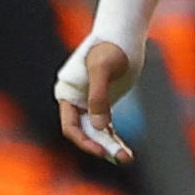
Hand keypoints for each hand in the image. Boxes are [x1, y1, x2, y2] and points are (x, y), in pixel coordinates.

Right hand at [56, 39, 136, 164]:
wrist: (124, 34)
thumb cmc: (110, 47)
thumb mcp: (103, 68)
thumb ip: (98, 96)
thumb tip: (99, 126)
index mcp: (67, 95)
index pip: (71, 126)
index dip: (85, 140)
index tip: (102, 149)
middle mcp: (76, 103)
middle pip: (86, 133)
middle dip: (102, 147)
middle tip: (122, 159)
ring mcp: (91, 104)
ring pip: (98, 132)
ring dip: (111, 146)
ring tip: (127, 159)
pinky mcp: (105, 103)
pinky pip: (108, 127)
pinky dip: (115, 138)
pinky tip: (125, 150)